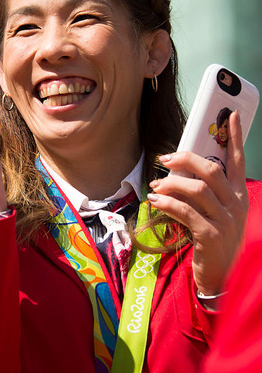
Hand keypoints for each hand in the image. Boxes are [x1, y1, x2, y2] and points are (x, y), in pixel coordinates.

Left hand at [147, 111, 247, 296]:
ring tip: (156, 184)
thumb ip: (206, 192)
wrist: (222, 279)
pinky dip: (168, 203)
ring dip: (172, 182)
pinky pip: (186, 212)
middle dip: (186, 158)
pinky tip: (155, 201)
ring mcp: (226, 222)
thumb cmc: (215, 241)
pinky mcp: (211, 237)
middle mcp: (236, 205)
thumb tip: (179, 170)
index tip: (229, 114)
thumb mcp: (217, 213)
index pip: (238, 161)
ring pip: (197, 189)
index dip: (235, 137)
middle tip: (166, 158)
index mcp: (239, 195)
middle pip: (212, 170)